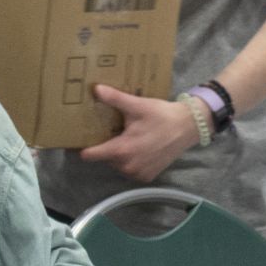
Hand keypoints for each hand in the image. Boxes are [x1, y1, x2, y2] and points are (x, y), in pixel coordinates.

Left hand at [77, 86, 200, 181]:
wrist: (189, 127)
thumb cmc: (161, 116)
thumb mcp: (137, 106)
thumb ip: (114, 99)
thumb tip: (95, 89)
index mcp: (121, 150)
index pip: (90, 155)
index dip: (81, 147)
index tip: (75, 140)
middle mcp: (127, 166)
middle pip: (104, 158)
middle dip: (105, 146)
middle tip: (109, 132)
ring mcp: (138, 173)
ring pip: (116, 164)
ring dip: (119, 154)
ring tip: (126, 138)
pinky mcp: (148, 177)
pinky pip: (130, 170)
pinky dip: (131, 161)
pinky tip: (137, 148)